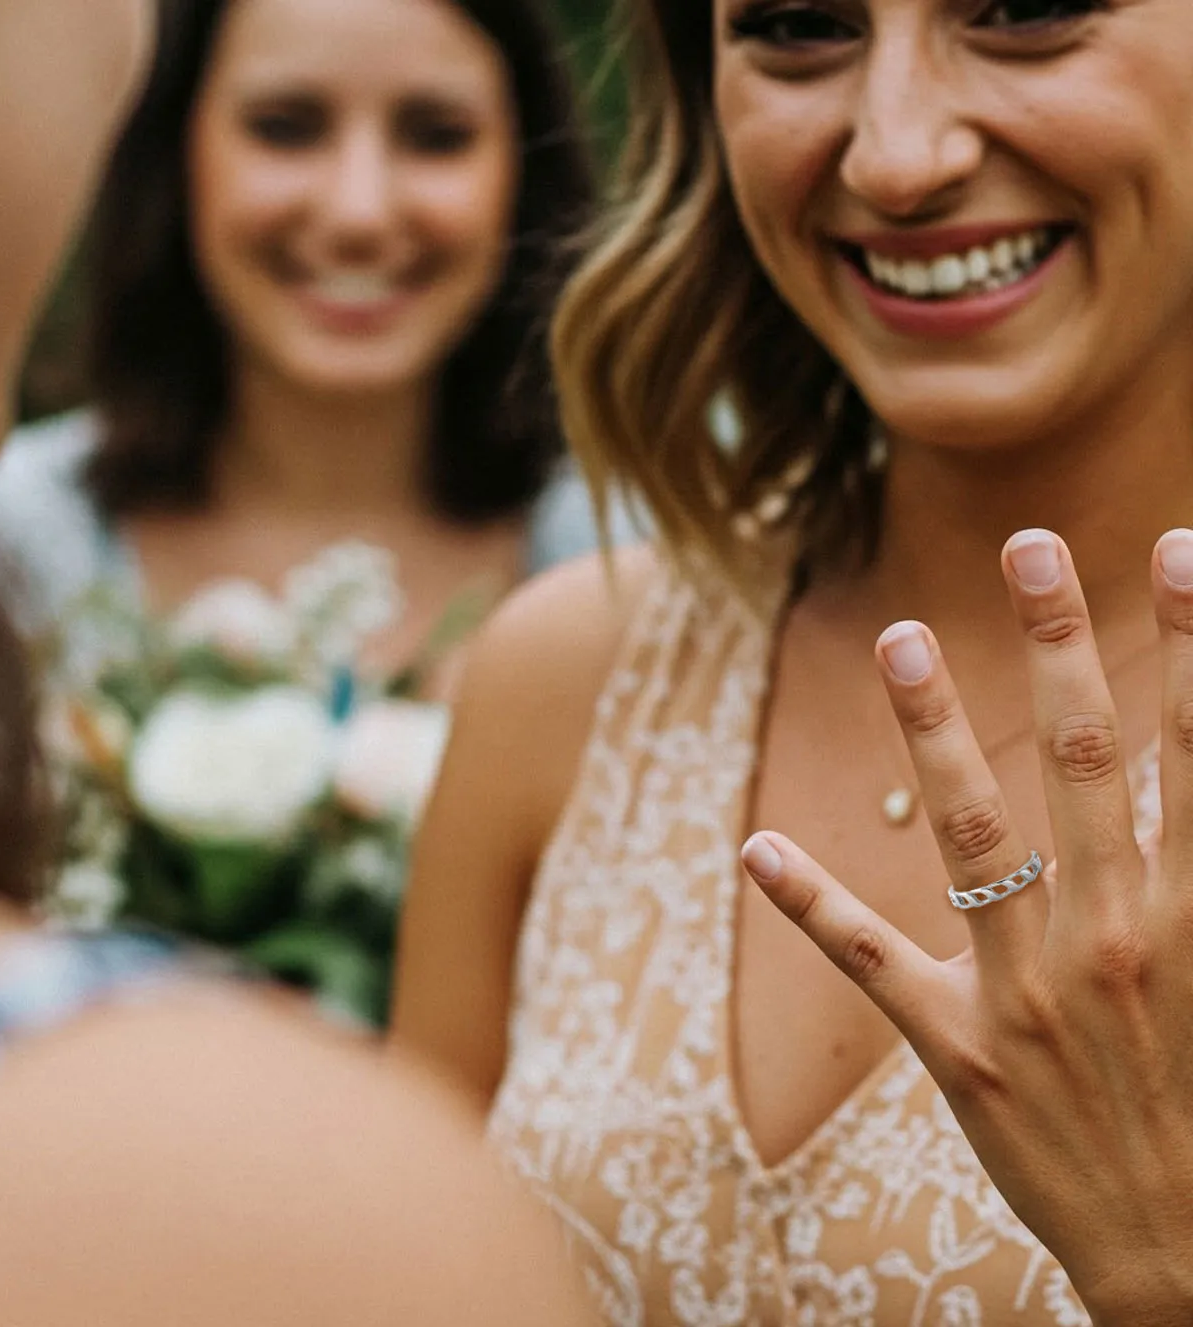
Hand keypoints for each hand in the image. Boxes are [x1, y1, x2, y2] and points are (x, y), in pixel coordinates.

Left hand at [741, 528, 1192, 1326]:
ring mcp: (1024, 998)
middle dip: (1063, 644)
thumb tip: (1192, 780)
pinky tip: (755, 845)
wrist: (1187, 1267)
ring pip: (975, 835)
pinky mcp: (956, 1051)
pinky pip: (872, 962)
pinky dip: (813, 902)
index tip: (1180, 550)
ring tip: (901, 636)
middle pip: (1086, 763)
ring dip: (936, 729)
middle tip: (1031, 544)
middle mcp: (1112, 945)